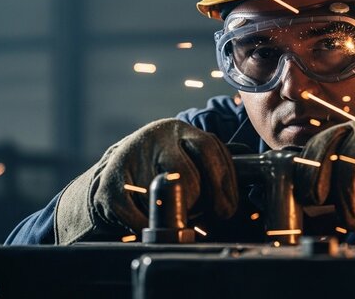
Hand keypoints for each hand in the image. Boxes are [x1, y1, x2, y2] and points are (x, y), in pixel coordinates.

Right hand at [55, 119, 236, 243]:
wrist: (114, 171)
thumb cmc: (163, 165)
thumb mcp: (189, 153)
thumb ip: (215, 161)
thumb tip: (245, 172)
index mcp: (179, 130)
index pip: (209, 149)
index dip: (222, 182)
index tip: (226, 210)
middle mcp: (155, 138)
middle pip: (185, 174)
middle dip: (196, 202)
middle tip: (199, 216)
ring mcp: (130, 158)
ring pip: (161, 197)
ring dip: (171, 215)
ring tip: (171, 213)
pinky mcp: (110, 183)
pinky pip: (137, 215)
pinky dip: (148, 225)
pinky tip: (151, 220)